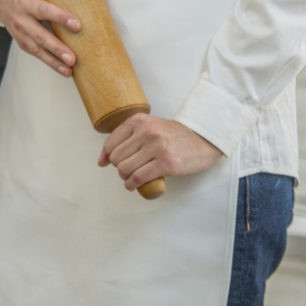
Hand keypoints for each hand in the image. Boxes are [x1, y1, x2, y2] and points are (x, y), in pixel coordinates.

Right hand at [0, 0, 79, 77]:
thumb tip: (83, 4)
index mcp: (25, 2)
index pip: (44, 10)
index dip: (60, 17)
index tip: (77, 25)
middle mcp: (20, 18)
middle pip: (40, 35)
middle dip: (57, 48)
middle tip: (72, 58)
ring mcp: (18, 32)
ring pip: (37, 49)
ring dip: (54, 61)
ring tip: (69, 69)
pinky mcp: (20, 42)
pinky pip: (36, 53)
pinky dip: (50, 62)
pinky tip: (63, 69)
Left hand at [99, 114, 220, 190]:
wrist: (203, 138)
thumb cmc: (174, 135)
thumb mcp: (149, 127)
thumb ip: (127, 139)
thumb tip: (102, 161)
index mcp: (138, 121)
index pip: (110, 143)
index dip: (106, 156)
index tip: (107, 163)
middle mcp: (145, 132)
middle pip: (116, 158)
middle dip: (118, 168)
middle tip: (126, 171)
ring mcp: (156, 148)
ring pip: (125, 168)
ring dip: (124, 178)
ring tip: (130, 179)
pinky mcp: (166, 163)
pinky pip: (139, 177)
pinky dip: (132, 184)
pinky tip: (133, 185)